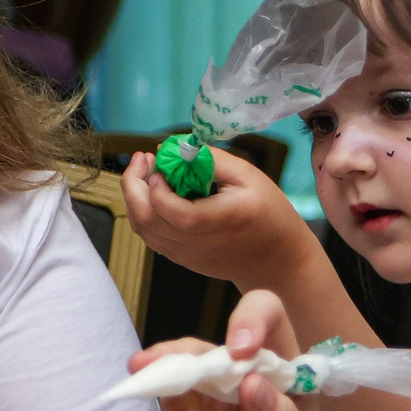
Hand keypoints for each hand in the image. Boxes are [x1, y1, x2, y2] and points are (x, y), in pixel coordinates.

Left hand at [119, 147, 311, 288]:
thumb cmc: (269, 213)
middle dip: (132, 185)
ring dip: (134, 197)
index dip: (157, 187)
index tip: (160, 164)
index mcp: (220, 221)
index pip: (173, 211)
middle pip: (146, 220)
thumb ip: (210, 160)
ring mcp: (185, 255)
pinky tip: (153, 193)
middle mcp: (197, 244)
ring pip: (141, 229)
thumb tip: (171, 149)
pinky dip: (142, 211)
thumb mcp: (248, 177)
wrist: (279, 261)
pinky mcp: (180, 259)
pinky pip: (149, 235)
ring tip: (145, 172)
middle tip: (141, 160)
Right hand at [147, 289, 336, 410]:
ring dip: (167, 394)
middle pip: (202, 348)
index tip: (240, 346)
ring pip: (171, 380)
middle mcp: (234, 386)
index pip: (265, 321)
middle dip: (176, 352)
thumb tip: (251, 382)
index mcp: (278, 376)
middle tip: (152, 364)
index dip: (249, 319)